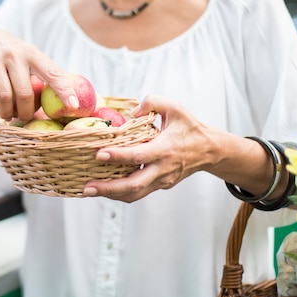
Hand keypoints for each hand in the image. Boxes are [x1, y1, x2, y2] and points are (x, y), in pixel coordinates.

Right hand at [0, 26, 78, 121]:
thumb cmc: (13, 55)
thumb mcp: (29, 56)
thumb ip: (45, 73)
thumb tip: (69, 101)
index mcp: (32, 52)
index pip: (53, 73)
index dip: (65, 90)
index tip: (74, 106)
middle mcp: (13, 53)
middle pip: (24, 93)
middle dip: (26, 112)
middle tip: (25, 117)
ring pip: (4, 97)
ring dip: (7, 113)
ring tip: (8, 115)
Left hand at [82, 94, 210, 201]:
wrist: (209, 150)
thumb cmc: (189, 126)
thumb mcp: (175, 107)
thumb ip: (153, 102)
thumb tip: (132, 111)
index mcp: (165, 149)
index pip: (139, 155)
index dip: (118, 156)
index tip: (99, 154)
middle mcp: (162, 168)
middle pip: (134, 185)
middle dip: (108, 188)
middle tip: (87, 188)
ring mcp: (162, 180)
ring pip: (134, 194)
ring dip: (110, 195)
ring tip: (88, 191)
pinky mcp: (160, 185)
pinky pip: (138, 193)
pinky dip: (119, 193)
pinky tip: (103, 189)